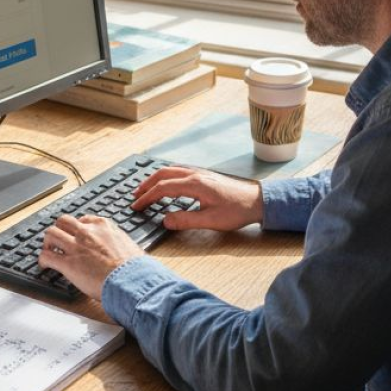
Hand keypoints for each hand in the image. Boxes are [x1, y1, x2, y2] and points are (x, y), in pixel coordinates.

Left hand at [37, 214, 142, 299]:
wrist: (132, 280)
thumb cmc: (135, 268)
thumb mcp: (129, 246)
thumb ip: (119, 244)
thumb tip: (122, 251)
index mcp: (104, 226)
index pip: (84, 219)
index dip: (77, 227)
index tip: (76, 233)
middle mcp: (88, 232)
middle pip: (63, 221)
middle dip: (59, 230)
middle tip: (58, 240)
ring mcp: (76, 247)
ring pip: (51, 234)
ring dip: (48, 242)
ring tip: (49, 250)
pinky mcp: (68, 264)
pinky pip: (47, 256)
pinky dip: (43, 260)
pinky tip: (44, 265)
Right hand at [131, 166, 262, 232]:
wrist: (256, 201)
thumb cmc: (236, 211)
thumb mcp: (211, 220)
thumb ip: (186, 220)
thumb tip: (165, 220)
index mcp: (194, 184)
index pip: (163, 188)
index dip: (147, 197)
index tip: (136, 206)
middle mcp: (195, 175)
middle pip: (163, 174)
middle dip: (146, 184)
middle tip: (134, 195)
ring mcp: (200, 173)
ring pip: (171, 170)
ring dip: (155, 178)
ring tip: (145, 189)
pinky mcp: (204, 175)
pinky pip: (179, 170)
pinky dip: (166, 175)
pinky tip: (166, 183)